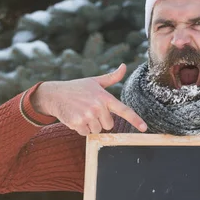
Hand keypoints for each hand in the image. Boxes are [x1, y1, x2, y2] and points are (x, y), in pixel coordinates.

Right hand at [31, 63, 147, 135]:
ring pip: (98, 130)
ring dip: (91, 125)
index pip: (124, 110)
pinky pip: (86, 133)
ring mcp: (88, 115)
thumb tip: (124, 66)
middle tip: (90, 110)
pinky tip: (76, 118)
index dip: (135, 120)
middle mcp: (98, 106)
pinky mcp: (78, 123)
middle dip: (101, 121)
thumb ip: (111, 77)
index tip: (144, 128)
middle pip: (109, 125)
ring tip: (82, 113)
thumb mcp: (95, 81)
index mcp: (105, 97)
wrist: (55, 94)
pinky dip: (81, 128)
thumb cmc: (77, 88)